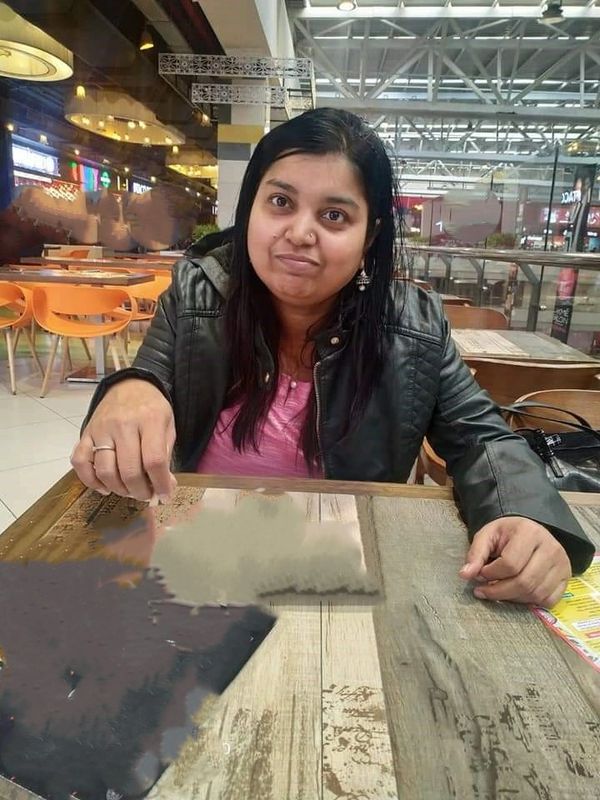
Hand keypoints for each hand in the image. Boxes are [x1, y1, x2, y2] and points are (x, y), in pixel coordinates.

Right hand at [71, 379, 176, 501]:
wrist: (129, 386)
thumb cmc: (152, 409)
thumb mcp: (168, 426)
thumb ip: (166, 455)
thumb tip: (165, 488)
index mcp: (150, 420)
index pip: (154, 460)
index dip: (160, 484)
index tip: (164, 496)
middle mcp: (123, 424)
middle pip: (129, 470)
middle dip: (139, 491)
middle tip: (145, 495)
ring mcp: (101, 429)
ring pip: (105, 470)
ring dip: (118, 489)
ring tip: (129, 491)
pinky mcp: (86, 433)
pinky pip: (80, 462)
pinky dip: (90, 480)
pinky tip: (105, 486)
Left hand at [459, 516, 571, 606]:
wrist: (531, 531)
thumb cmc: (507, 534)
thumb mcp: (487, 535)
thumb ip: (476, 554)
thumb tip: (465, 575)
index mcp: (530, 532)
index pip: (510, 564)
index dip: (491, 574)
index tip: (480, 574)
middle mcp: (551, 548)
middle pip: (524, 582)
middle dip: (499, 591)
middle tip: (483, 590)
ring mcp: (562, 564)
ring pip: (536, 594)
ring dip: (512, 598)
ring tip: (498, 590)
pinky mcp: (566, 577)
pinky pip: (548, 600)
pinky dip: (529, 602)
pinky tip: (516, 594)